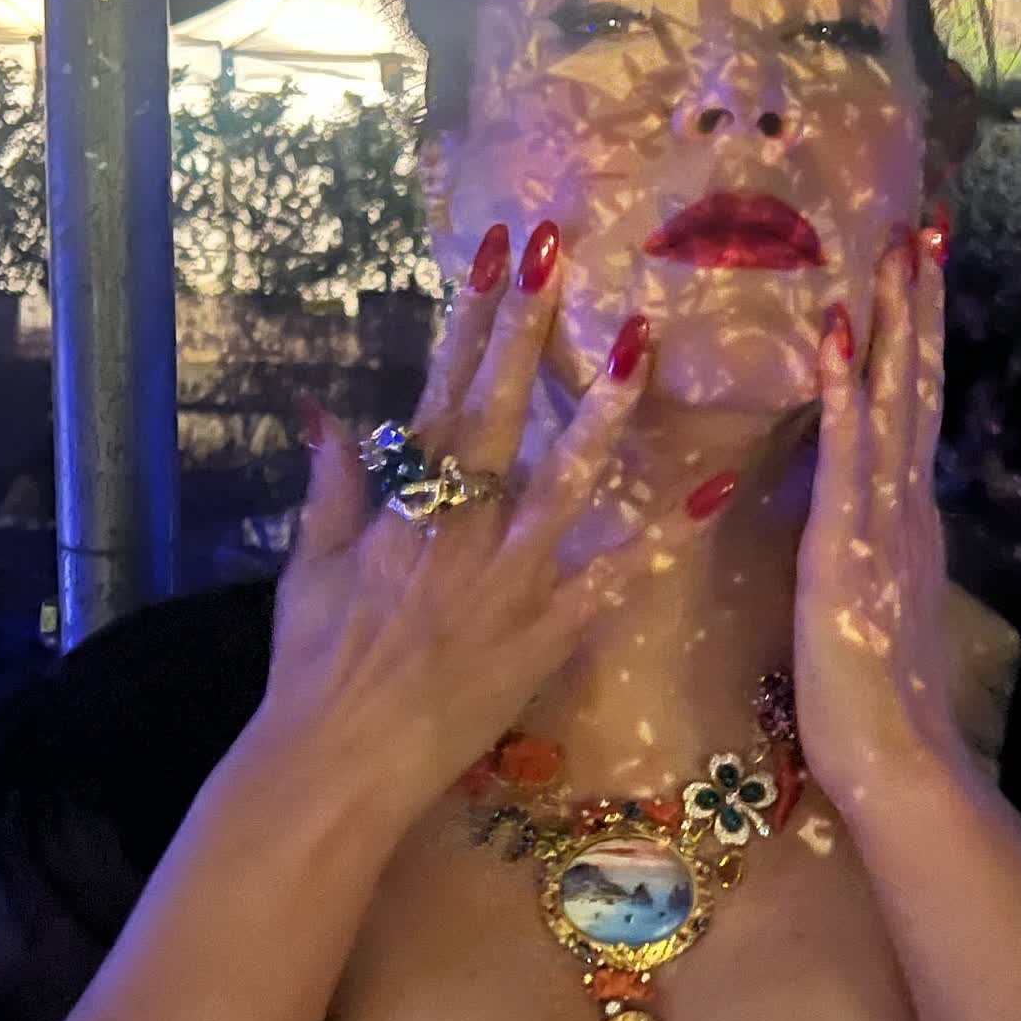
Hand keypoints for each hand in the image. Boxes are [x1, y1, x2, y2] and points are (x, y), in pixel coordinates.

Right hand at [247, 220, 737, 831]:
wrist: (335, 764)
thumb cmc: (314, 665)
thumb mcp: (308, 568)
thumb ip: (330, 486)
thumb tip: (323, 407)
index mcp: (400, 508)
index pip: (439, 394)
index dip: (469, 321)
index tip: (498, 257)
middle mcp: (457, 530)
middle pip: (497, 415)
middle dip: (528, 332)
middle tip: (562, 258)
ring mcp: (506, 581)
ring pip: (563, 484)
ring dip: (600, 413)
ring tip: (638, 348)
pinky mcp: (544, 634)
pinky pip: (613, 580)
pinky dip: (663, 538)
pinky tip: (712, 492)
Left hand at [794, 225, 965, 811]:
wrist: (901, 760)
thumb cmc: (878, 695)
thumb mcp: (878, 599)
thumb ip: (880, 547)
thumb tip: (870, 511)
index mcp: (906, 516)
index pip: (911, 407)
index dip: (916, 339)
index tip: (917, 273)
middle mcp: (906, 504)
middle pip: (915, 387)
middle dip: (917, 307)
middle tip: (920, 229)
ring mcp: (881, 522)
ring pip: (891, 404)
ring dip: (891, 326)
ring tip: (893, 253)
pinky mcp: (847, 548)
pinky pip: (847, 458)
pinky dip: (842, 395)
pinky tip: (835, 339)